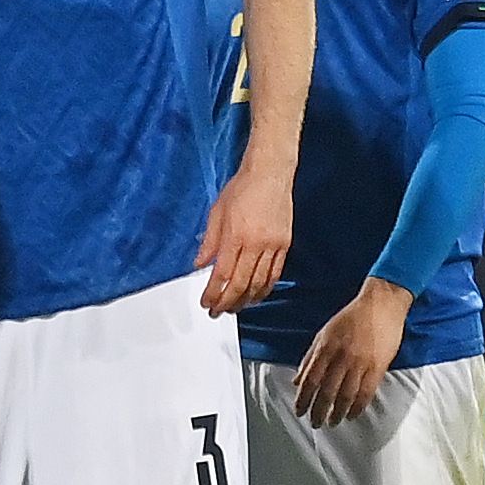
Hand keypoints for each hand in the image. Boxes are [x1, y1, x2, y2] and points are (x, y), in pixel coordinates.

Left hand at [196, 163, 290, 314]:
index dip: (213, 293)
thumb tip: (200, 263)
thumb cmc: (243, 187)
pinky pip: (274, 274)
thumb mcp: (217, 212)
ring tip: (235, 308)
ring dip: (246, 300)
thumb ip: (209, 241)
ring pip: (258, 283)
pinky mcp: (284, 245)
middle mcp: (255, 244)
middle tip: (218, 311)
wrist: (270, 173)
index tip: (206, 302)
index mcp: (235, 235)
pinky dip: (264, 288)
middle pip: (239, 284)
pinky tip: (256, 295)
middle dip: (227, 302)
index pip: (221, 274)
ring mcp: (272, 246)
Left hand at [293, 282, 411, 426]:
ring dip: (338, 413)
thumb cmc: (352, 317)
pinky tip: (353, 415)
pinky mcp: (378, 366)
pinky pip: (366, 392)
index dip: (303, 399)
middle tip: (315, 423)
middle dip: (318, 411)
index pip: (310, 380)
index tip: (300, 412)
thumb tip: (297, 380)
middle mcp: (341, 357)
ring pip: (346, 395)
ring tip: (333, 422)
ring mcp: (360, 363)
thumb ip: (310, 357)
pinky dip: (358, 407)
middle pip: (326, 391)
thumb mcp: (325, 333)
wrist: (381, 304)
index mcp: (326, 347)